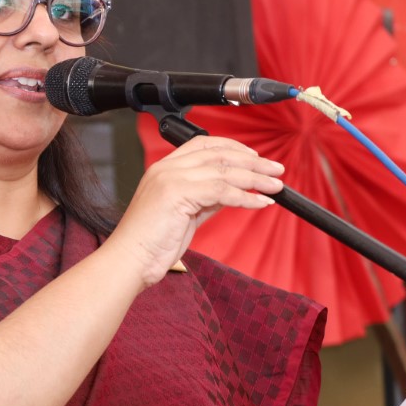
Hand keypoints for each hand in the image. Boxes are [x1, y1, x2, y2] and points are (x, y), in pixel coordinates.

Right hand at [104, 135, 283, 287]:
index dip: (233, 148)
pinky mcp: (177, 194)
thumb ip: (205, 199)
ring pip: (224, 170)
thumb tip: (232, 191)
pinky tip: (260, 202)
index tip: (255, 157)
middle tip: (276, 169)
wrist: (130, 260)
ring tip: (276, 186)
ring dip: (255, 178)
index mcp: (164, 168)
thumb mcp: (184, 215)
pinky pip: (222, 190)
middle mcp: (167, 168)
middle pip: (218, 154)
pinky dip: (246, 197)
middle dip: (252, 161)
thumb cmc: (151, 243)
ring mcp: (171, 178)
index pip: (204, 145)